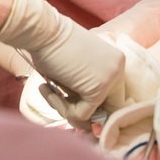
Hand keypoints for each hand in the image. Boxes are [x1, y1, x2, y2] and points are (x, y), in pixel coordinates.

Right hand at [0, 0, 124, 128]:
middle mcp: (119, 69)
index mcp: (115, 62)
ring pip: (93, 115)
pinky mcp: (99, 88)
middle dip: (84, 114)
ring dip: (66, 109)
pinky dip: (62, 107)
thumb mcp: (75, 71)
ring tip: (49, 90)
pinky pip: (82, 114)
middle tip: (60, 104)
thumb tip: (92, 128)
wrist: (41, 31)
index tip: (71, 109)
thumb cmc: (50, 47)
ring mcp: (111, 78)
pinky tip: (48, 88)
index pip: (113, 98)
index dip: (94, 110)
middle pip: (109, 110)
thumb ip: (84, 92)